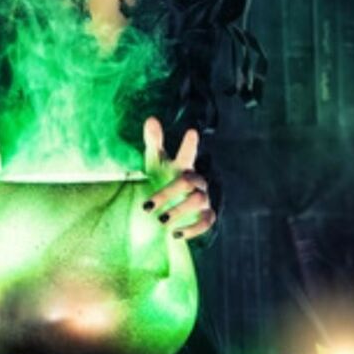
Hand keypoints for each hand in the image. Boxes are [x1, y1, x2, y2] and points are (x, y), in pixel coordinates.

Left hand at [142, 116, 215, 241]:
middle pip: (189, 182)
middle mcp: (197, 180)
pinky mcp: (207, 215)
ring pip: (198, 202)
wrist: (172, 201)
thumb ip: (153, 141)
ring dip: (180, 211)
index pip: (187, 154)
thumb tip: (151, 119)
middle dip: (168, 193)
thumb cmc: (163, 175)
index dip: (189, 145)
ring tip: (161, 222)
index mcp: (183, 166)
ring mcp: (204, 198)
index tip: (191, 132)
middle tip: (147, 207)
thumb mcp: (155, 161)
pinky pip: (207, 221)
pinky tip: (175, 234)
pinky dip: (193, 229)